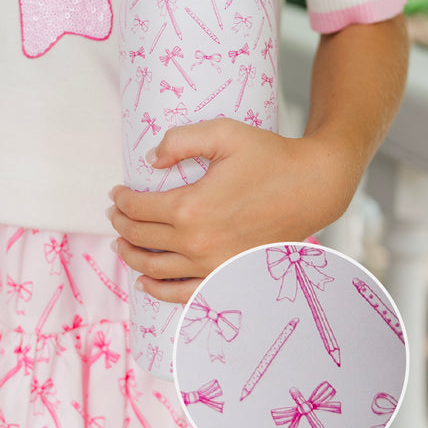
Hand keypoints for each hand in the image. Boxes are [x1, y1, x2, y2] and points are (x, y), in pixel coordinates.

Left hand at [107, 118, 355, 303]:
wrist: (311, 186)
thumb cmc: (269, 156)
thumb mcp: (223, 133)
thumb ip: (179, 140)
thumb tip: (149, 159)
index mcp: (191, 207)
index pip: (139, 208)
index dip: (122, 200)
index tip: (116, 192)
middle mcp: (197, 242)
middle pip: (142, 238)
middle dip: (122, 224)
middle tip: (115, 213)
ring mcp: (212, 265)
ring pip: (155, 268)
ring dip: (132, 256)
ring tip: (121, 242)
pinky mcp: (228, 275)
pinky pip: (185, 294)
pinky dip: (159, 291)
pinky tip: (145, 282)